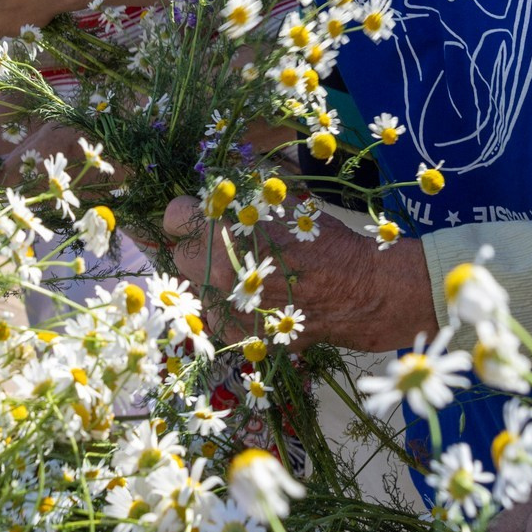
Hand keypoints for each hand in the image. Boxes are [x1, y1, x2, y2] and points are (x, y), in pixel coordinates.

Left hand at [156, 194, 434, 351]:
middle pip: (180, 255)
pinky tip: (252, 298)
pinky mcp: (235, 333)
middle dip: (197, 247)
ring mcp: (223, 306)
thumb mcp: (281, 205)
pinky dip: (226, 307)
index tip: (201, 215)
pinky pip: (214, 316)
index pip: (174, 217)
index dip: (188, 214)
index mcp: (221, 230)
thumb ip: (241, 201)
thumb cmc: (321, 240)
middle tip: (224, 245)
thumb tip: (218, 197)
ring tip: (242, 273)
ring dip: (209, 279)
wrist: (357, 291)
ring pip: (194, 289)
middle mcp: (214, 269)